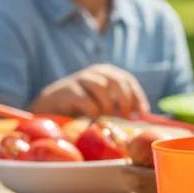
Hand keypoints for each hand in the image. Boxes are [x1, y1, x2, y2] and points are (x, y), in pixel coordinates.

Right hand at [32, 64, 148, 117]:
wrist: (52, 106)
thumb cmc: (82, 106)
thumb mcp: (104, 103)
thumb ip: (120, 105)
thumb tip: (142, 116)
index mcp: (106, 73)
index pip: (127, 79)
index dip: (136, 95)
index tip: (142, 113)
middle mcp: (95, 72)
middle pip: (116, 80)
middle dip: (124, 100)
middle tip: (125, 117)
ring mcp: (80, 79)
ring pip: (101, 87)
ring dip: (107, 105)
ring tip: (106, 118)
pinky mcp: (68, 90)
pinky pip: (86, 101)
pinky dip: (93, 112)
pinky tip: (93, 119)